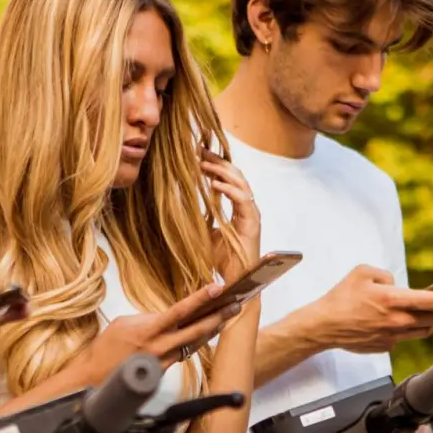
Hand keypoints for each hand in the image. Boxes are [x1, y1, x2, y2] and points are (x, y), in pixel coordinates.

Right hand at [84, 284, 241, 375]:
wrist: (93, 378)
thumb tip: (166, 318)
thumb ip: (149, 319)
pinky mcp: (163, 372)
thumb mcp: (125, 323)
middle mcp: (160, 346)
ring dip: (211, 330)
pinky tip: (205, 335)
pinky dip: (195, 343)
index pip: (181, 310)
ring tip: (226, 317)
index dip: (201, 299)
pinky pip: (183, 355)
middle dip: (218, 316)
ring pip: (194, 343)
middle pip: (197, 330)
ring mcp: (164, 361)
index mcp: (150, 329)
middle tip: (235, 305)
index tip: (217, 288)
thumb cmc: (106, 348)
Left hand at [203, 150, 261, 279]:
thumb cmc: (222, 261)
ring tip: (205, 164)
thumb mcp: (205, 234)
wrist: (236, 281)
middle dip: (218, 162)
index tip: (198, 154)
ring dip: (222, 172)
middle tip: (200, 151)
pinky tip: (214, 185)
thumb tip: (179, 206)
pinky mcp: (253, 224)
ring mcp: (251, 215)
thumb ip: (199, 218)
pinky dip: (229, 190)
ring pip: (241, 184)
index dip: (215, 165)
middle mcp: (247, 208)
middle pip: (236, 176)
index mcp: (238, 208)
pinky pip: (242, 201)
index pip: (229, 179)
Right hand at [299, 266, 432, 352]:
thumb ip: (384, 274)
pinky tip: (405, 320)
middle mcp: (396, 320)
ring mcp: (392, 336)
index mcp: (392, 300)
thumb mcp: (361, 272)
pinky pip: (405, 337)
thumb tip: (395, 283)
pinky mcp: (385, 346)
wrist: (323, 326)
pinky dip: (410, 328)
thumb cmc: (340, 299)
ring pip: (423, 330)